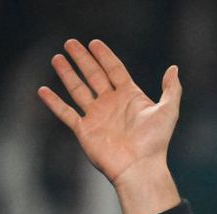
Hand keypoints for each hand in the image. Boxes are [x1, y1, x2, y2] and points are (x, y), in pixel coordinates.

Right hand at [38, 39, 181, 213]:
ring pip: (78, 90)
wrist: (139, 167)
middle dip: (82, 59)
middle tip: (70, 43)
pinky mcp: (84, 130)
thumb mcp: (168, 111)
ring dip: (67, 74)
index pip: (115, 70)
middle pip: (93, 76)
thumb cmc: (155, 141)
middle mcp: (111, 104)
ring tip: (57, 58)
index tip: (94, 43)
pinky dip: (54, 102)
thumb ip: (171, 89)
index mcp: (130, 97)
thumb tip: (174, 68)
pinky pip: (66, 113)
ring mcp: (97, 116)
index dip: (105, 57)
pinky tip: (43, 90)